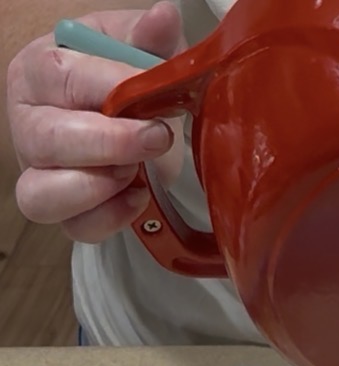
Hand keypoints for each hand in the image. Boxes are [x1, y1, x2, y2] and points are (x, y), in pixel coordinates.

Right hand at [7, 2, 184, 241]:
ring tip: (137, 172)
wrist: (123, 122)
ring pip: (44, 194)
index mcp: (40, 71)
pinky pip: (76, 227)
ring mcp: (40, 173)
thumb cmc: (121, 82)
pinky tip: (138, 197)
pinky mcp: (65, 212)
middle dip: (109, 143)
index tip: (152, 94)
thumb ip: (148, 37)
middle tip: (156, 136)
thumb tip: (164, 15)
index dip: (110, 87)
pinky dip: (110, 218)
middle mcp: (29, 124)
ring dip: (98, 187)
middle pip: (48, 139)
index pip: (62, 78)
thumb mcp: (135, 50)